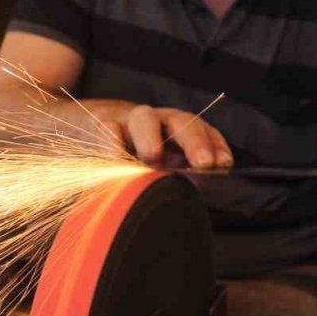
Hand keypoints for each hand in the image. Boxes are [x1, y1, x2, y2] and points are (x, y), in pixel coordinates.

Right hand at [100, 104, 232, 169]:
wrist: (91, 129)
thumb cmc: (135, 154)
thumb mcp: (162, 166)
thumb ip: (180, 176)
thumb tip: (201, 196)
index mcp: (179, 131)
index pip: (204, 130)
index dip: (216, 144)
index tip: (224, 163)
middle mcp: (159, 121)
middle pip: (181, 121)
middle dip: (194, 141)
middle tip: (204, 163)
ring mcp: (130, 121)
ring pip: (144, 118)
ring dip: (151, 136)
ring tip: (153, 157)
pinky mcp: (102, 126)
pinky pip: (109, 129)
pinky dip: (113, 143)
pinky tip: (117, 158)